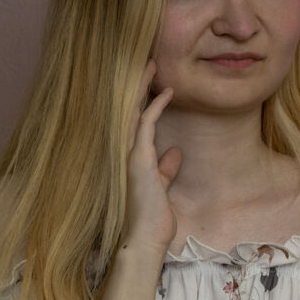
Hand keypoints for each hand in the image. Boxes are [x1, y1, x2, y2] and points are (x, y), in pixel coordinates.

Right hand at [122, 60, 181, 254]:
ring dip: (144, 86)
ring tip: (152, 64)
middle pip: (128, 109)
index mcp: (130, 157)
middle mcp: (124, 151)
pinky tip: (168, 91)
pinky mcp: (138, 158)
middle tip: (146, 61)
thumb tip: (174, 153)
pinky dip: (157, 106)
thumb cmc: (153, 217)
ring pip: (134, 110)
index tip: (150, 79)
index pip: (133, 120)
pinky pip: (147, 124)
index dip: (141, 98)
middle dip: (137, 84)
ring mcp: (129, 153)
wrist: (145, 238)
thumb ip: (165, 168)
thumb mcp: (161, 186)